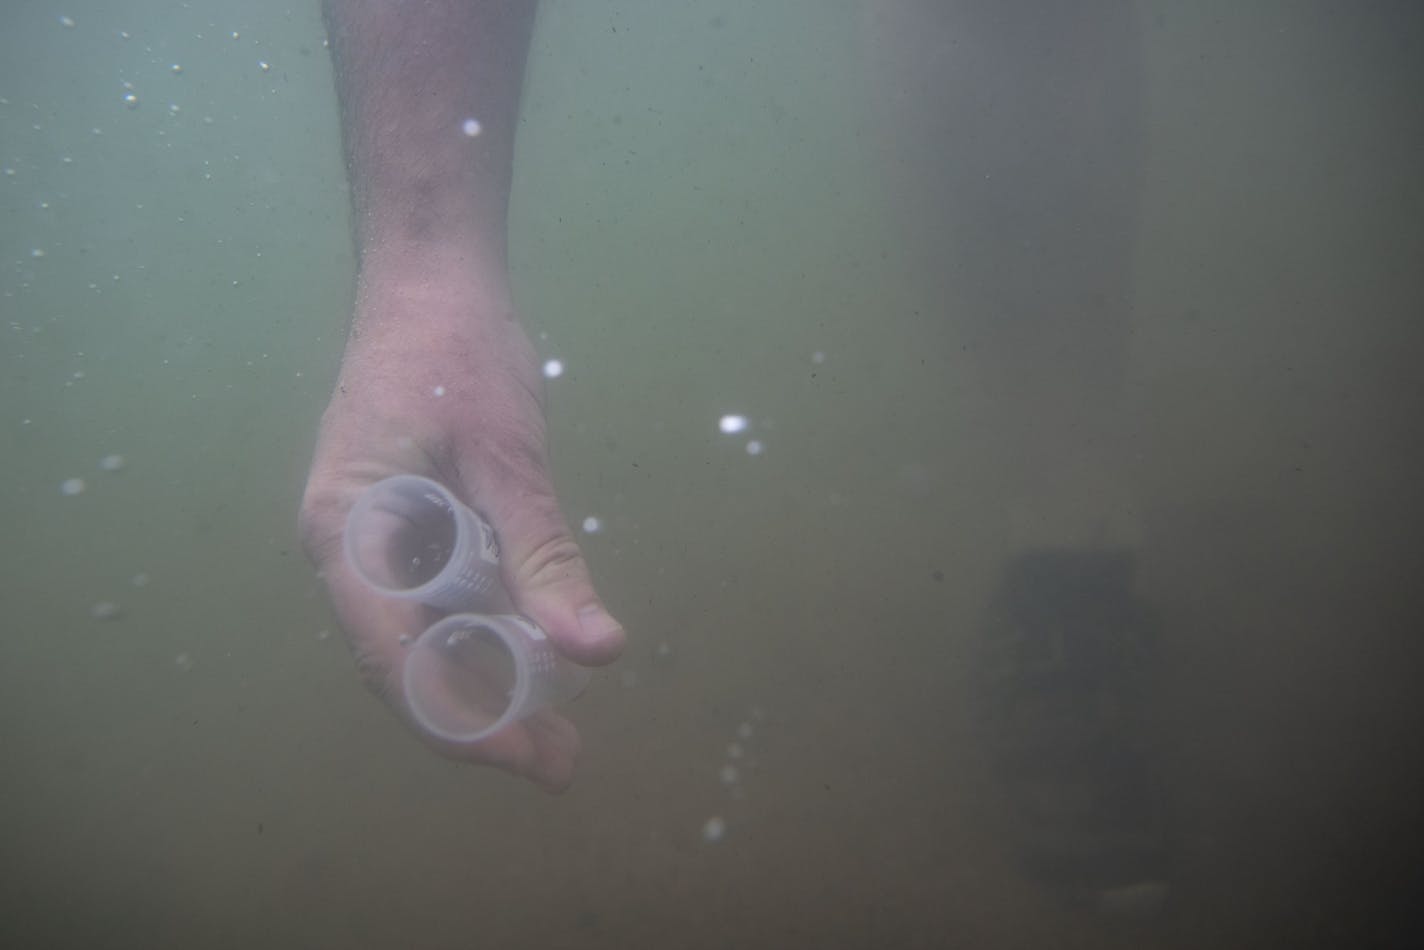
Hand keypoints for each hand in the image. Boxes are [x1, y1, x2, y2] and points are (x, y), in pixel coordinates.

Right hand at [299, 262, 624, 791]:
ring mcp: (372, 539)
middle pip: (406, 660)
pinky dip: (487, 634)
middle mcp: (347, 548)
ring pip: (424, 637)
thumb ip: (544, 552)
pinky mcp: (404, 527)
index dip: (461, 719)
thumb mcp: (508, 454)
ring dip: (489, 682)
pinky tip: (538, 657)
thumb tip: (598, 650)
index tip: (529, 756)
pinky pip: (438, 600)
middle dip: (482, 717)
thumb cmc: (457, 350)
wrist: (430, 279)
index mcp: (347, 529)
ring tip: (561, 731)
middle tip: (563, 761)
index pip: (394, 656)